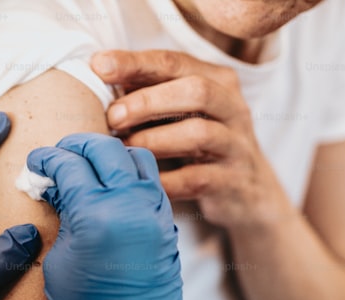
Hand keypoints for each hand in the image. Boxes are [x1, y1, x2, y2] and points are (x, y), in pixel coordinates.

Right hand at [27, 133, 194, 299]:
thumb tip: (61, 194)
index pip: (70, 165)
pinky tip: (114, 186)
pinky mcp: (168, 230)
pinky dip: (131, 175)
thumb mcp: (58, 264)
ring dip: (110, 154)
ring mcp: (156, 216)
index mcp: (97, 214)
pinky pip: (153, 185)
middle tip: (59, 152)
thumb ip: (64, 219)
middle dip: (78, 145)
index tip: (35, 160)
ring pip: (137, 160)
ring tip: (89, 163)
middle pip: (105, 150)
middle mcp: (133, 206)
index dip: (47, 158)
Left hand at [93, 49, 294, 229]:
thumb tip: (98, 81)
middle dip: (148, 101)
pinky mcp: (232, 180)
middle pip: (195, 90)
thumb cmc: (199, 146)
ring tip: (124, 150)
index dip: (135, 63)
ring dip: (154, 140)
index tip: (99, 67)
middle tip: (112, 117)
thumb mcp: (179, 114)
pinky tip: (141, 182)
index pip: (173, 62)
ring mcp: (235, 144)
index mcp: (215, 81)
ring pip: (199, 133)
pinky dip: (166, 182)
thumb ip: (148, 96)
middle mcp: (231, 107)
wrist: (247, 191)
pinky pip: (198, 178)